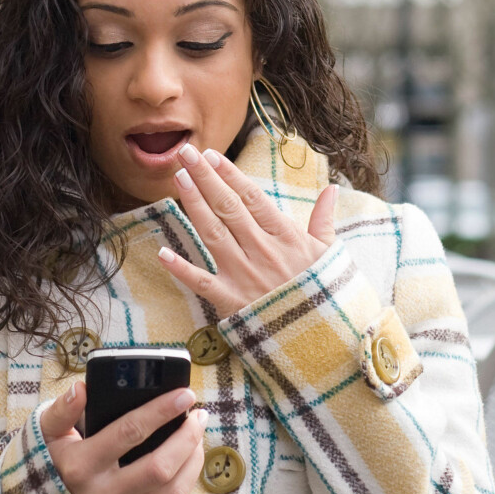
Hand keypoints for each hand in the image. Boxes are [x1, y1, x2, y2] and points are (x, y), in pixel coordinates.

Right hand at [40, 381, 206, 493]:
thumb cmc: (52, 461)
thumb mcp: (48, 434)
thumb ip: (61, 410)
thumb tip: (80, 389)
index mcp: (81, 466)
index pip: (130, 432)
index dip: (162, 410)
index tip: (184, 394)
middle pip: (159, 466)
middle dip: (187, 436)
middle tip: (199, 413)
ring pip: (172, 491)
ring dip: (193, 458)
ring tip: (197, 432)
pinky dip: (188, 477)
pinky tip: (189, 456)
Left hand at [158, 143, 337, 317]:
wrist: (325, 339)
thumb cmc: (326, 294)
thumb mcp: (330, 254)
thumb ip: (324, 220)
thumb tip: (332, 190)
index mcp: (287, 237)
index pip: (253, 198)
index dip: (230, 175)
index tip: (212, 155)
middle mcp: (262, 251)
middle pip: (228, 208)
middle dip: (206, 178)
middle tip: (186, 153)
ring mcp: (244, 276)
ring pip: (213, 233)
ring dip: (193, 205)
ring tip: (178, 179)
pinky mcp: (231, 301)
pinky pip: (202, 282)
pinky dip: (181, 268)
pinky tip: (162, 251)